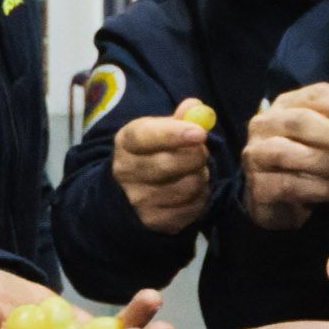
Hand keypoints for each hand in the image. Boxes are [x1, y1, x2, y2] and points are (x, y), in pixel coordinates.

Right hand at [111, 102, 215, 234]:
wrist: (127, 195)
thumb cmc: (149, 155)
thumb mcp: (157, 132)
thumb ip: (178, 119)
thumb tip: (195, 106)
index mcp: (125, 143)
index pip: (145, 136)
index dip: (173, 134)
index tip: (200, 133)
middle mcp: (126, 172)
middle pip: (168, 164)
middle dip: (196, 155)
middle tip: (202, 152)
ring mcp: (138, 200)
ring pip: (186, 186)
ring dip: (201, 177)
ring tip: (196, 171)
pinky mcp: (154, 222)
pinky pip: (192, 208)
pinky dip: (201, 197)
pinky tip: (194, 191)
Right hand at [241, 82, 328, 229]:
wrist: (280, 202)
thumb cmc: (312, 163)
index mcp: (287, 104)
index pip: (317, 94)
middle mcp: (265, 123)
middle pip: (301, 121)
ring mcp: (256, 155)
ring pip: (290, 153)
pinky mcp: (257, 186)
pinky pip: (289, 185)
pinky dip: (321, 189)